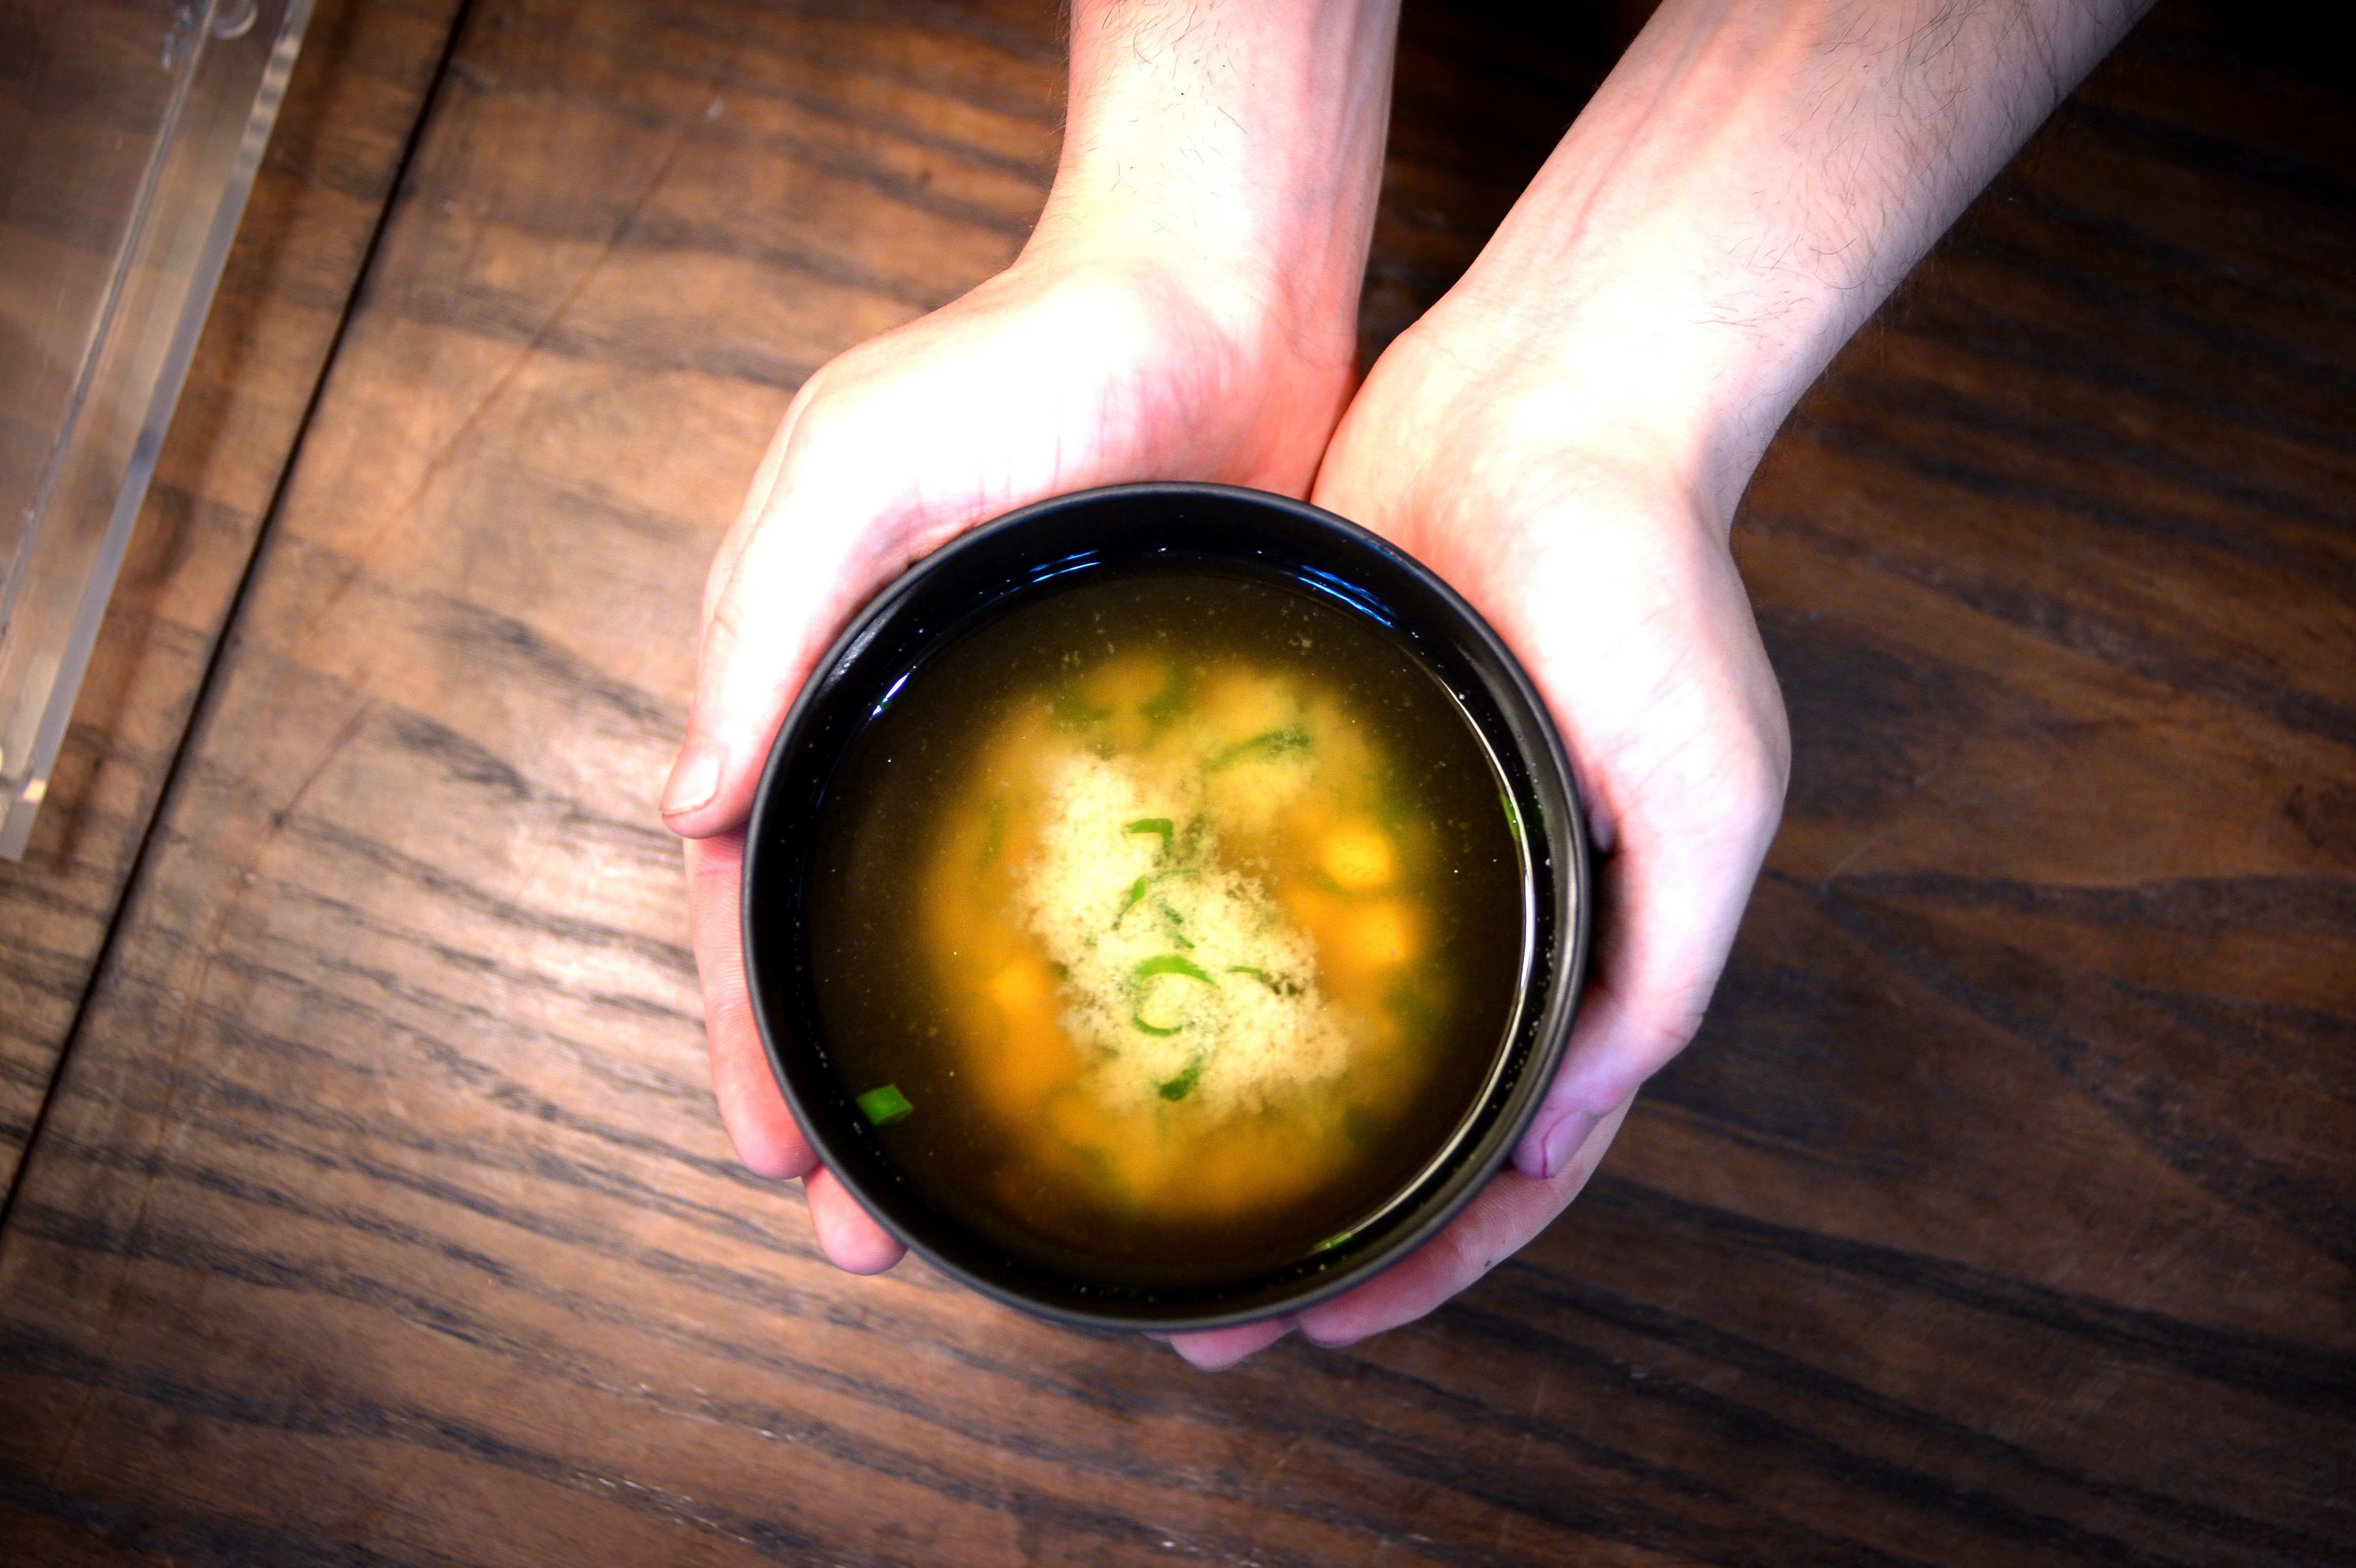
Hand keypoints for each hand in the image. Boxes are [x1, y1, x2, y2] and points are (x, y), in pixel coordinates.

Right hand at [666, 252, 1358, 1270]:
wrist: (1219, 293)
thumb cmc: (1034, 356)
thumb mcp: (863, 464)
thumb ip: (766, 624)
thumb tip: (680, 802)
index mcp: (818, 684)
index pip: (754, 897)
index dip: (756, 1037)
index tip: (780, 1164)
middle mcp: (907, 733)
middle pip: (852, 948)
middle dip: (849, 1103)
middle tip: (875, 1246)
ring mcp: (1022, 748)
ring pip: (964, 945)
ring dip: (957, 1077)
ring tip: (983, 1209)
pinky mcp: (1137, 743)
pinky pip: (1091, 893)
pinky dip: (1076, 992)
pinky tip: (1108, 1073)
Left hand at [1164, 312, 1790, 1369]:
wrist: (1553, 393)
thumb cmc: (1652, 583)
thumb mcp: (1709, 791)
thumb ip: (1664, 961)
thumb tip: (1573, 1125)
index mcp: (1589, 941)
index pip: (1516, 1157)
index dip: (1437, 1255)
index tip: (1334, 1324)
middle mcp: (1490, 911)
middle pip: (1405, 1116)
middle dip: (1321, 1226)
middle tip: (1211, 1314)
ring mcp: (1400, 841)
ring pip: (1322, 1027)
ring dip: (1256, 1125)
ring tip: (1149, 1210)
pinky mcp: (1318, 761)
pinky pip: (1259, 895)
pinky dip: (1213, 975)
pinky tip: (1130, 1027)